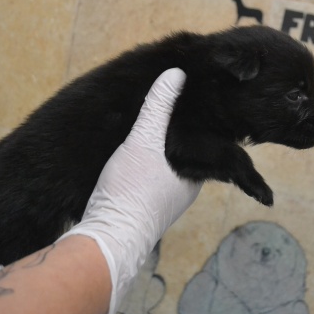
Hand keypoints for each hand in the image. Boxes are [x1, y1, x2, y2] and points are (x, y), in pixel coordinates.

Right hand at [61, 68, 201, 313]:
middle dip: (179, 134)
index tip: (195, 100)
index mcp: (196, 176)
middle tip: (170, 104)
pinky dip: (147, 162)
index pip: (208, 144)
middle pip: (187, 154)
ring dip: (161, 149)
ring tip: (151, 120)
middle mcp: (185, 191)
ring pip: (167, 167)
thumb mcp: (144, 141)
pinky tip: (134, 149)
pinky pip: (150, 177)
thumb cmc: (132, 192)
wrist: (106, 239)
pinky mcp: (141, 207)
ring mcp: (163, 202)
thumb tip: (177, 73)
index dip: (201, 122)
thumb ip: (158, 107)